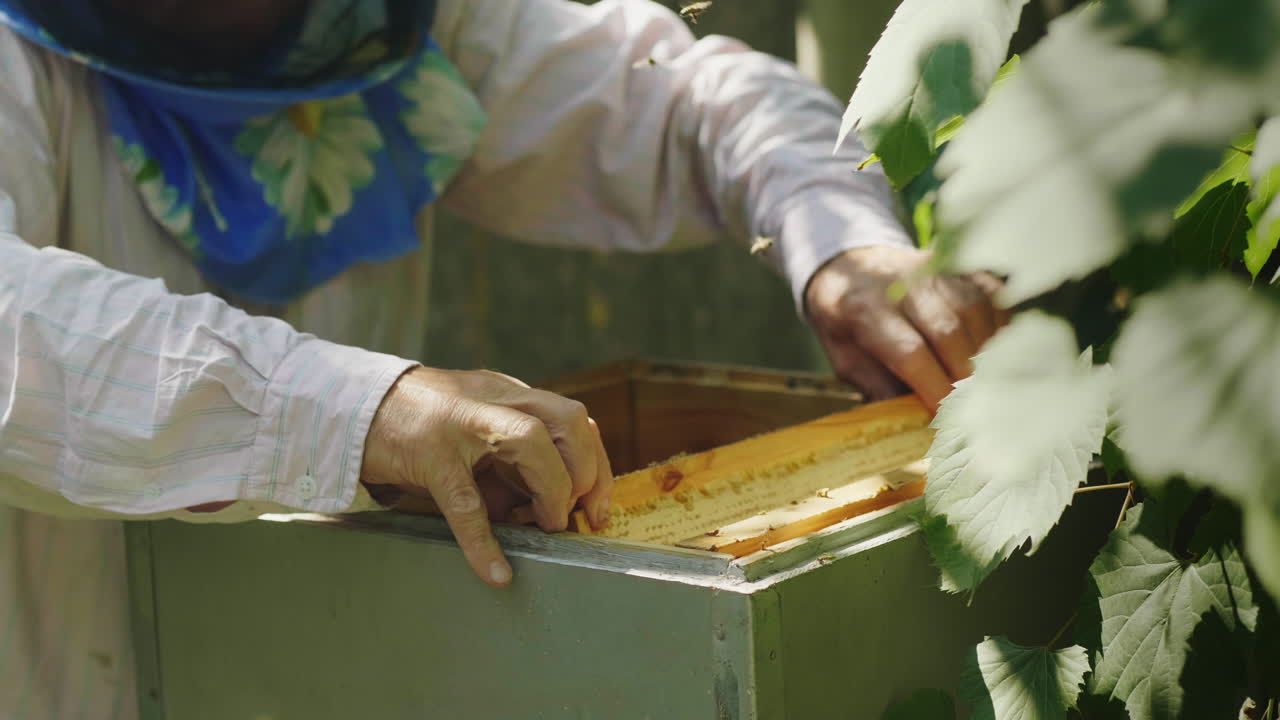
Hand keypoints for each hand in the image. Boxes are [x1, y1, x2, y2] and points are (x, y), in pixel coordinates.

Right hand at [361, 367, 613, 586]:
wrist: (355, 408)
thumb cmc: (423, 426)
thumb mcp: (477, 427)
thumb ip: (514, 454)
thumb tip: (552, 506)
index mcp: (509, 394)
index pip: (574, 419)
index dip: (596, 463)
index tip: (599, 505)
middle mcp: (494, 399)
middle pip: (568, 419)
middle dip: (586, 470)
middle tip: (578, 514)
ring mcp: (462, 424)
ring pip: (529, 442)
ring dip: (552, 490)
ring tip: (546, 528)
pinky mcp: (430, 457)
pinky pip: (465, 503)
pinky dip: (483, 542)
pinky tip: (495, 572)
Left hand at [804, 246, 1006, 412]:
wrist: (850, 266)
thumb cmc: (849, 324)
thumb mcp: (847, 361)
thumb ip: (880, 389)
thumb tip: (916, 428)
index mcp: (866, 311)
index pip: (909, 352)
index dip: (935, 388)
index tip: (950, 421)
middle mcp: (904, 285)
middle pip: (948, 331)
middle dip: (966, 377)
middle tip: (977, 412)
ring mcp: (936, 270)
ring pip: (975, 310)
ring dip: (988, 353)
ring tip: (991, 387)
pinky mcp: (960, 266)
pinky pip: (993, 294)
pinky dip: (1001, 326)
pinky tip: (1000, 353)